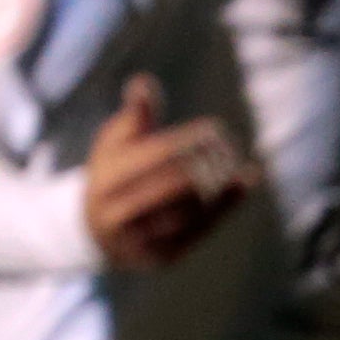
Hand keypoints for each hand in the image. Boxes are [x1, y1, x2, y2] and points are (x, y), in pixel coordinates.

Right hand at [82, 76, 256, 269]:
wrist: (95, 232)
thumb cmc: (113, 174)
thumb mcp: (114, 144)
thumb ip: (134, 117)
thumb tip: (144, 82)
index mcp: (105, 181)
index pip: (154, 157)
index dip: (188, 142)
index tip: (216, 130)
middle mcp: (118, 213)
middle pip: (172, 185)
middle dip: (205, 163)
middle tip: (229, 146)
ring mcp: (139, 240)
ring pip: (188, 211)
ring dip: (218, 187)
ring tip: (236, 164)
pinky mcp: (161, 257)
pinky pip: (199, 231)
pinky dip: (226, 207)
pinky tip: (245, 184)